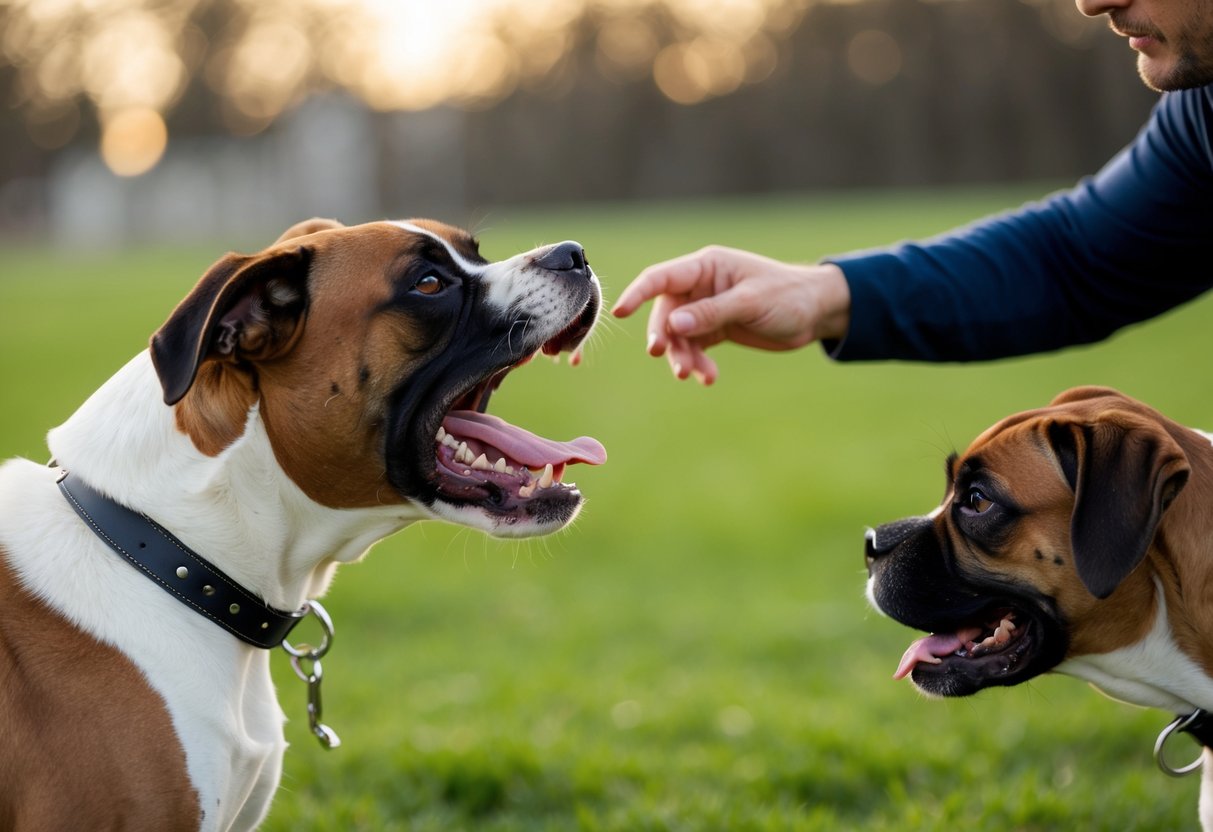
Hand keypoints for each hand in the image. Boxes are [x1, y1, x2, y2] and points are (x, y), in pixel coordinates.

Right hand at [611, 245, 850, 383]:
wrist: (818, 312)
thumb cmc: (788, 296)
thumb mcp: (750, 302)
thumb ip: (711, 313)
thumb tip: (674, 323)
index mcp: (706, 267)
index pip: (662, 277)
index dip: (638, 293)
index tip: (619, 311)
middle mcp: (701, 286)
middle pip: (666, 313)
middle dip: (667, 337)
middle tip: (667, 357)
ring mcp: (707, 309)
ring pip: (679, 335)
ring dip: (683, 356)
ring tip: (694, 375)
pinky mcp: (716, 329)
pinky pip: (695, 348)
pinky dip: (698, 363)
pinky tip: (708, 378)